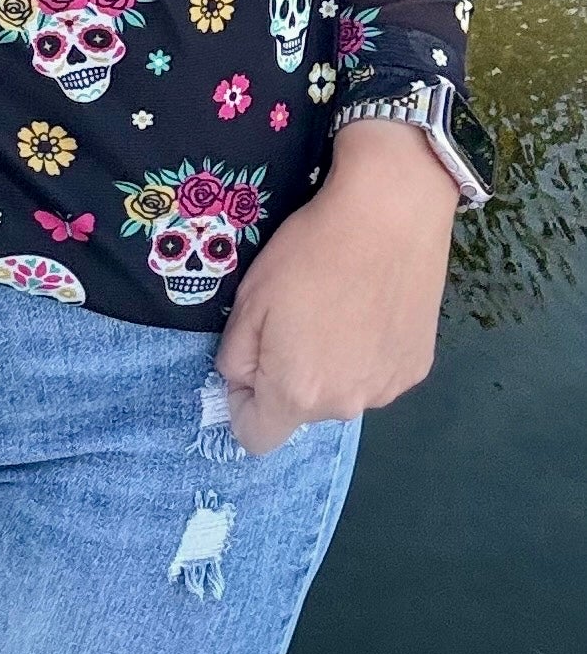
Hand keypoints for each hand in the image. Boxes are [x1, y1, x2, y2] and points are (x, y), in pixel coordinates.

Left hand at [214, 121, 459, 454]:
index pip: (257, 437)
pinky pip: (376, 373)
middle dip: (290, 375)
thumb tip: (241, 381)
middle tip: (298, 316)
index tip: (251, 359)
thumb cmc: (309, 253)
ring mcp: (388, 389)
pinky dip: (368, 351)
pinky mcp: (418, 367)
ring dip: (332, 365)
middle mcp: (346, 406)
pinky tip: (372, 307)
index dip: (242, 403)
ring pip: (341, 391)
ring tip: (339, 306)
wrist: (390, 215)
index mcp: (297, 394)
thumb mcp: (249, 298)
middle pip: (302, 410)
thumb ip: (235, 356)